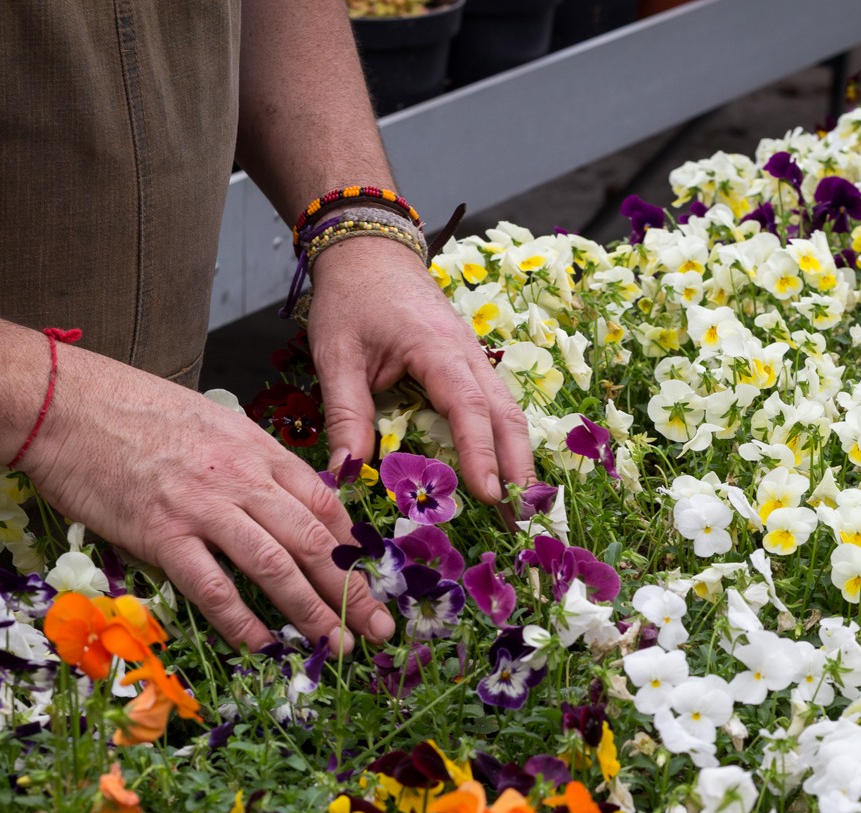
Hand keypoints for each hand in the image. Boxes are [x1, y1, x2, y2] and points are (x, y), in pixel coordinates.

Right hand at [26, 348, 390, 653]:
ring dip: (311, 613)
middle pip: (314, 542)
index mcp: (258, 450)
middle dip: (353, 591)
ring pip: (275, 566)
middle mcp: (241, 478)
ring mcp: (203, 506)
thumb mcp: (213, 423)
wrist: (64, 403)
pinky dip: (241, 620)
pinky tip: (262, 645)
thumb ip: (251, 463)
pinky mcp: (162, 533)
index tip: (376, 584)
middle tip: (379, 631)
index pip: (325, 506)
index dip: (355, 551)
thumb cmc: (133, 411)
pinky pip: (212, 586)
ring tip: (335, 648)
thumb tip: (285, 503)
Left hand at [305, 235, 534, 508]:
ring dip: (517, 455)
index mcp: (438, 349)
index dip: (481, 454)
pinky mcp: (468, 362)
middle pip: (507, 413)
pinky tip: (502, 467)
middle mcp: (468, 354)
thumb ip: (345, 414)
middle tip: (523, 515)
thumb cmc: (351, 298)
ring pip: (507, 409)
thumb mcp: (337, 355)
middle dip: (519, 464)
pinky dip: (502, 437)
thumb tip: (347, 472)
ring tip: (519, 502)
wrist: (368, 251)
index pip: (469, 408)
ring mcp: (473, 357)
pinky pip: (494, 402)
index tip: (489, 494)